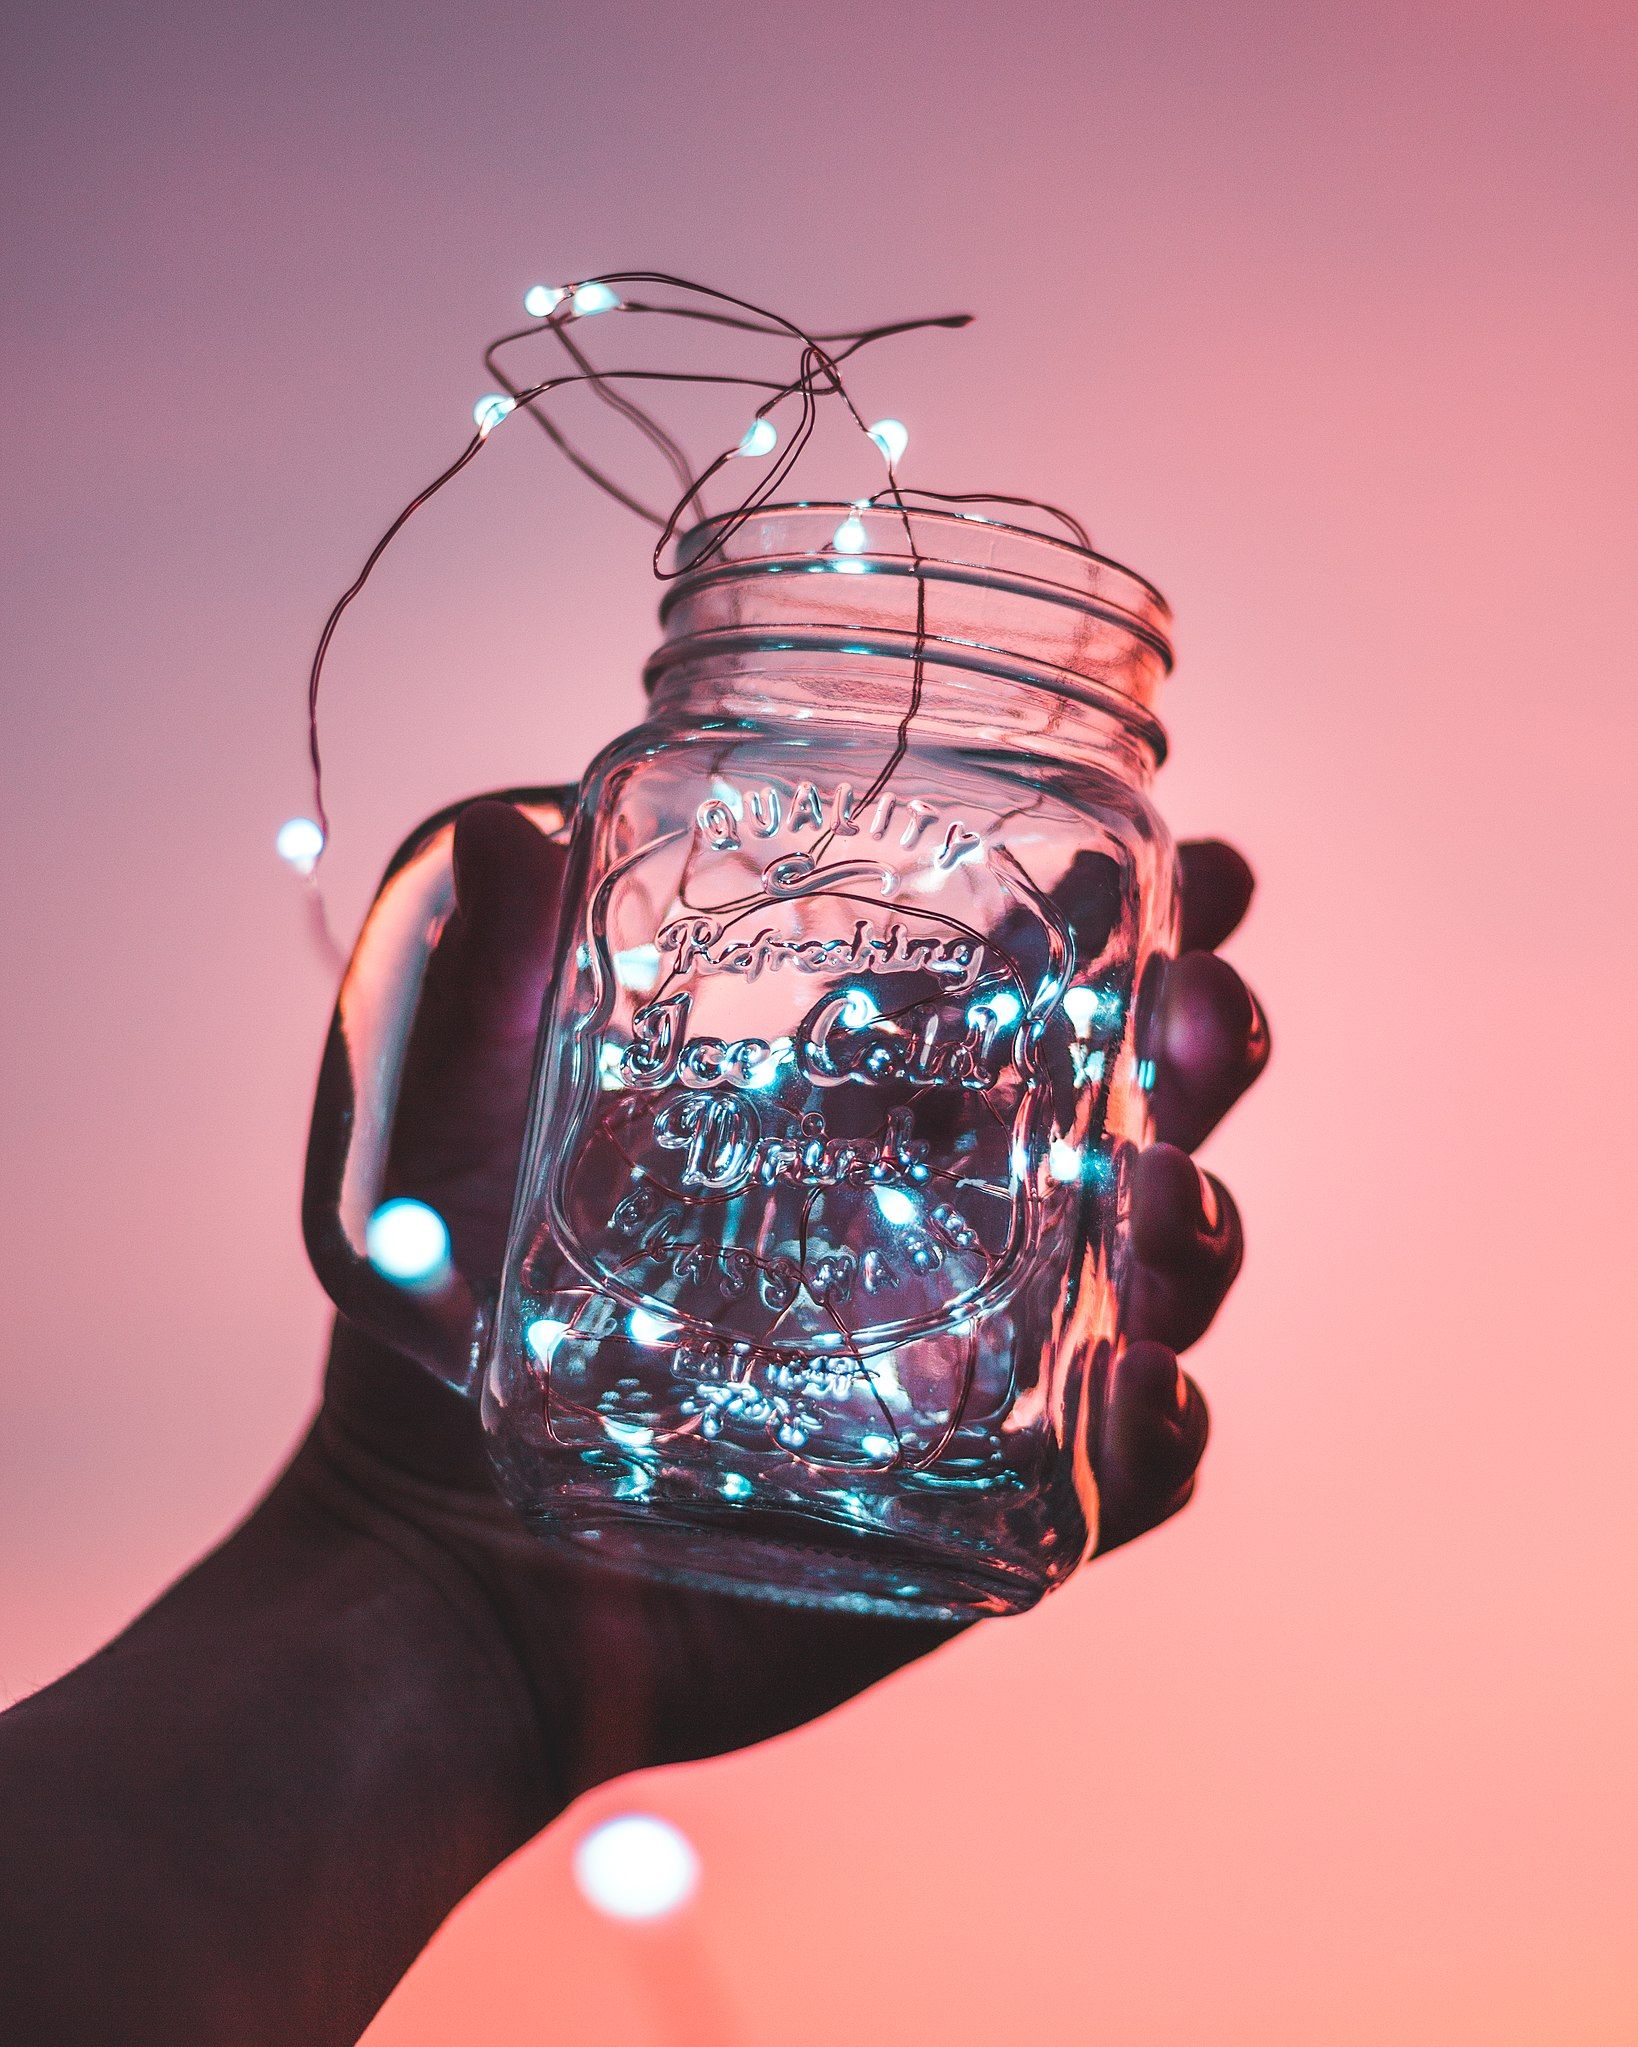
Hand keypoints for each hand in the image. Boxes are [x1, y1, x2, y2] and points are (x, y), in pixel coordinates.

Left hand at [304, 801, 1269, 1803]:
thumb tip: (502, 826)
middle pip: (1134, 1115)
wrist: (433, 1565)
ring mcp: (976, 1369)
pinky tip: (1136, 1381)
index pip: (1024, 996)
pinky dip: (1162, 1428)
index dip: (1125, 925)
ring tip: (1157, 1190)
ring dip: (1199, 1223)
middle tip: (1204, 1006)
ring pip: (1155, 1278)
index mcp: (853, 1118)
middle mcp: (942, 1227)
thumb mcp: (455, 1138)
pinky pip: (1121, 1474)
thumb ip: (485, 985)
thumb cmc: (445, 1337)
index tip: (1197, 865)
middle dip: (1204, 1046)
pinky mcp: (979, 1513)